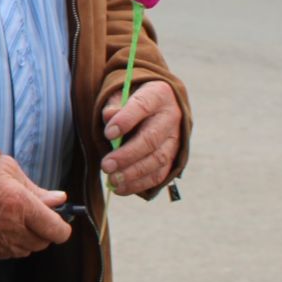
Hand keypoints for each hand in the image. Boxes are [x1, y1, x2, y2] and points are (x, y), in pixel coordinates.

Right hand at [0, 155, 71, 259]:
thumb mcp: (10, 171)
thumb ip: (37, 189)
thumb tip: (59, 199)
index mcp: (21, 204)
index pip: (57, 230)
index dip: (62, 226)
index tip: (59, 219)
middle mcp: (12, 227)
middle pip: (44, 242)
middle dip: (44, 230)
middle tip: (32, 213)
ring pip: (27, 249)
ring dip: (27, 237)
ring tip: (13, 218)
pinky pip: (10, 253)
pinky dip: (11, 243)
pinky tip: (1, 226)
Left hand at [101, 80, 181, 195]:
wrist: (156, 106)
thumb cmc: (131, 100)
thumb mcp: (121, 93)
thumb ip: (114, 104)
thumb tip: (109, 116)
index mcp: (158, 94)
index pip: (142, 106)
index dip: (125, 120)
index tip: (108, 134)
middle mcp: (171, 117)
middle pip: (151, 138)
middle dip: (127, 155)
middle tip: (106, 166)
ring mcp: (175, 139)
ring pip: (157, 159)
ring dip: (133, 173)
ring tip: (113, 180)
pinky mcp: (173, 158)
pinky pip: (160, 174)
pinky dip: (140, 184)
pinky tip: (121, 188)